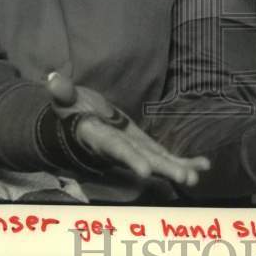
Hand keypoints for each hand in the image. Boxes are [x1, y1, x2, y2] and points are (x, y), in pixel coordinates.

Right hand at [45, 73, 209, 186]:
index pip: (117, 149)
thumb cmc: (73, 112)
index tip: (145, 170)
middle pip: (144, 160)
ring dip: (178, 168)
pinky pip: (166, 157)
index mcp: (102, 138)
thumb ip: (63, 92)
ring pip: (158, 162)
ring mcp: (135, 150)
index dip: (131, 158)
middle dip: (164, 169)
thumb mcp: (66, 100)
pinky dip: (184, 161)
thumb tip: (52, 78)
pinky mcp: (145, 148)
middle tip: (184, 177)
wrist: (80, 126)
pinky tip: (204, 164)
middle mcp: (120, 150)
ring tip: (197, 174)